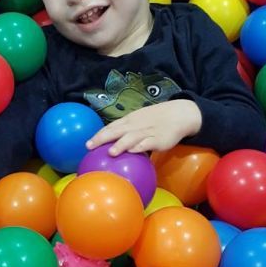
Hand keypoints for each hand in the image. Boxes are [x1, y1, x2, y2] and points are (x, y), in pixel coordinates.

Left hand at [86, 100, 201, 154]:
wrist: (178, 114)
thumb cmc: (155, 120)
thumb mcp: (139, 121)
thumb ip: (127, 131)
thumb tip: (112, 144)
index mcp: (129, 120)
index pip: (111, 127)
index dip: (99, 135)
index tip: (87, 144)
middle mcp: (135, 125)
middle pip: (116, 131)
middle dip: (102, 139)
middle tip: (90, 147)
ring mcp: (147, 132)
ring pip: (131, 138)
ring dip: (120, 144)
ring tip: (110, 152)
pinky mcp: (158, 139)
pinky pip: (148, 143)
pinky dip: (140, 147)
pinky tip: (133, 152)